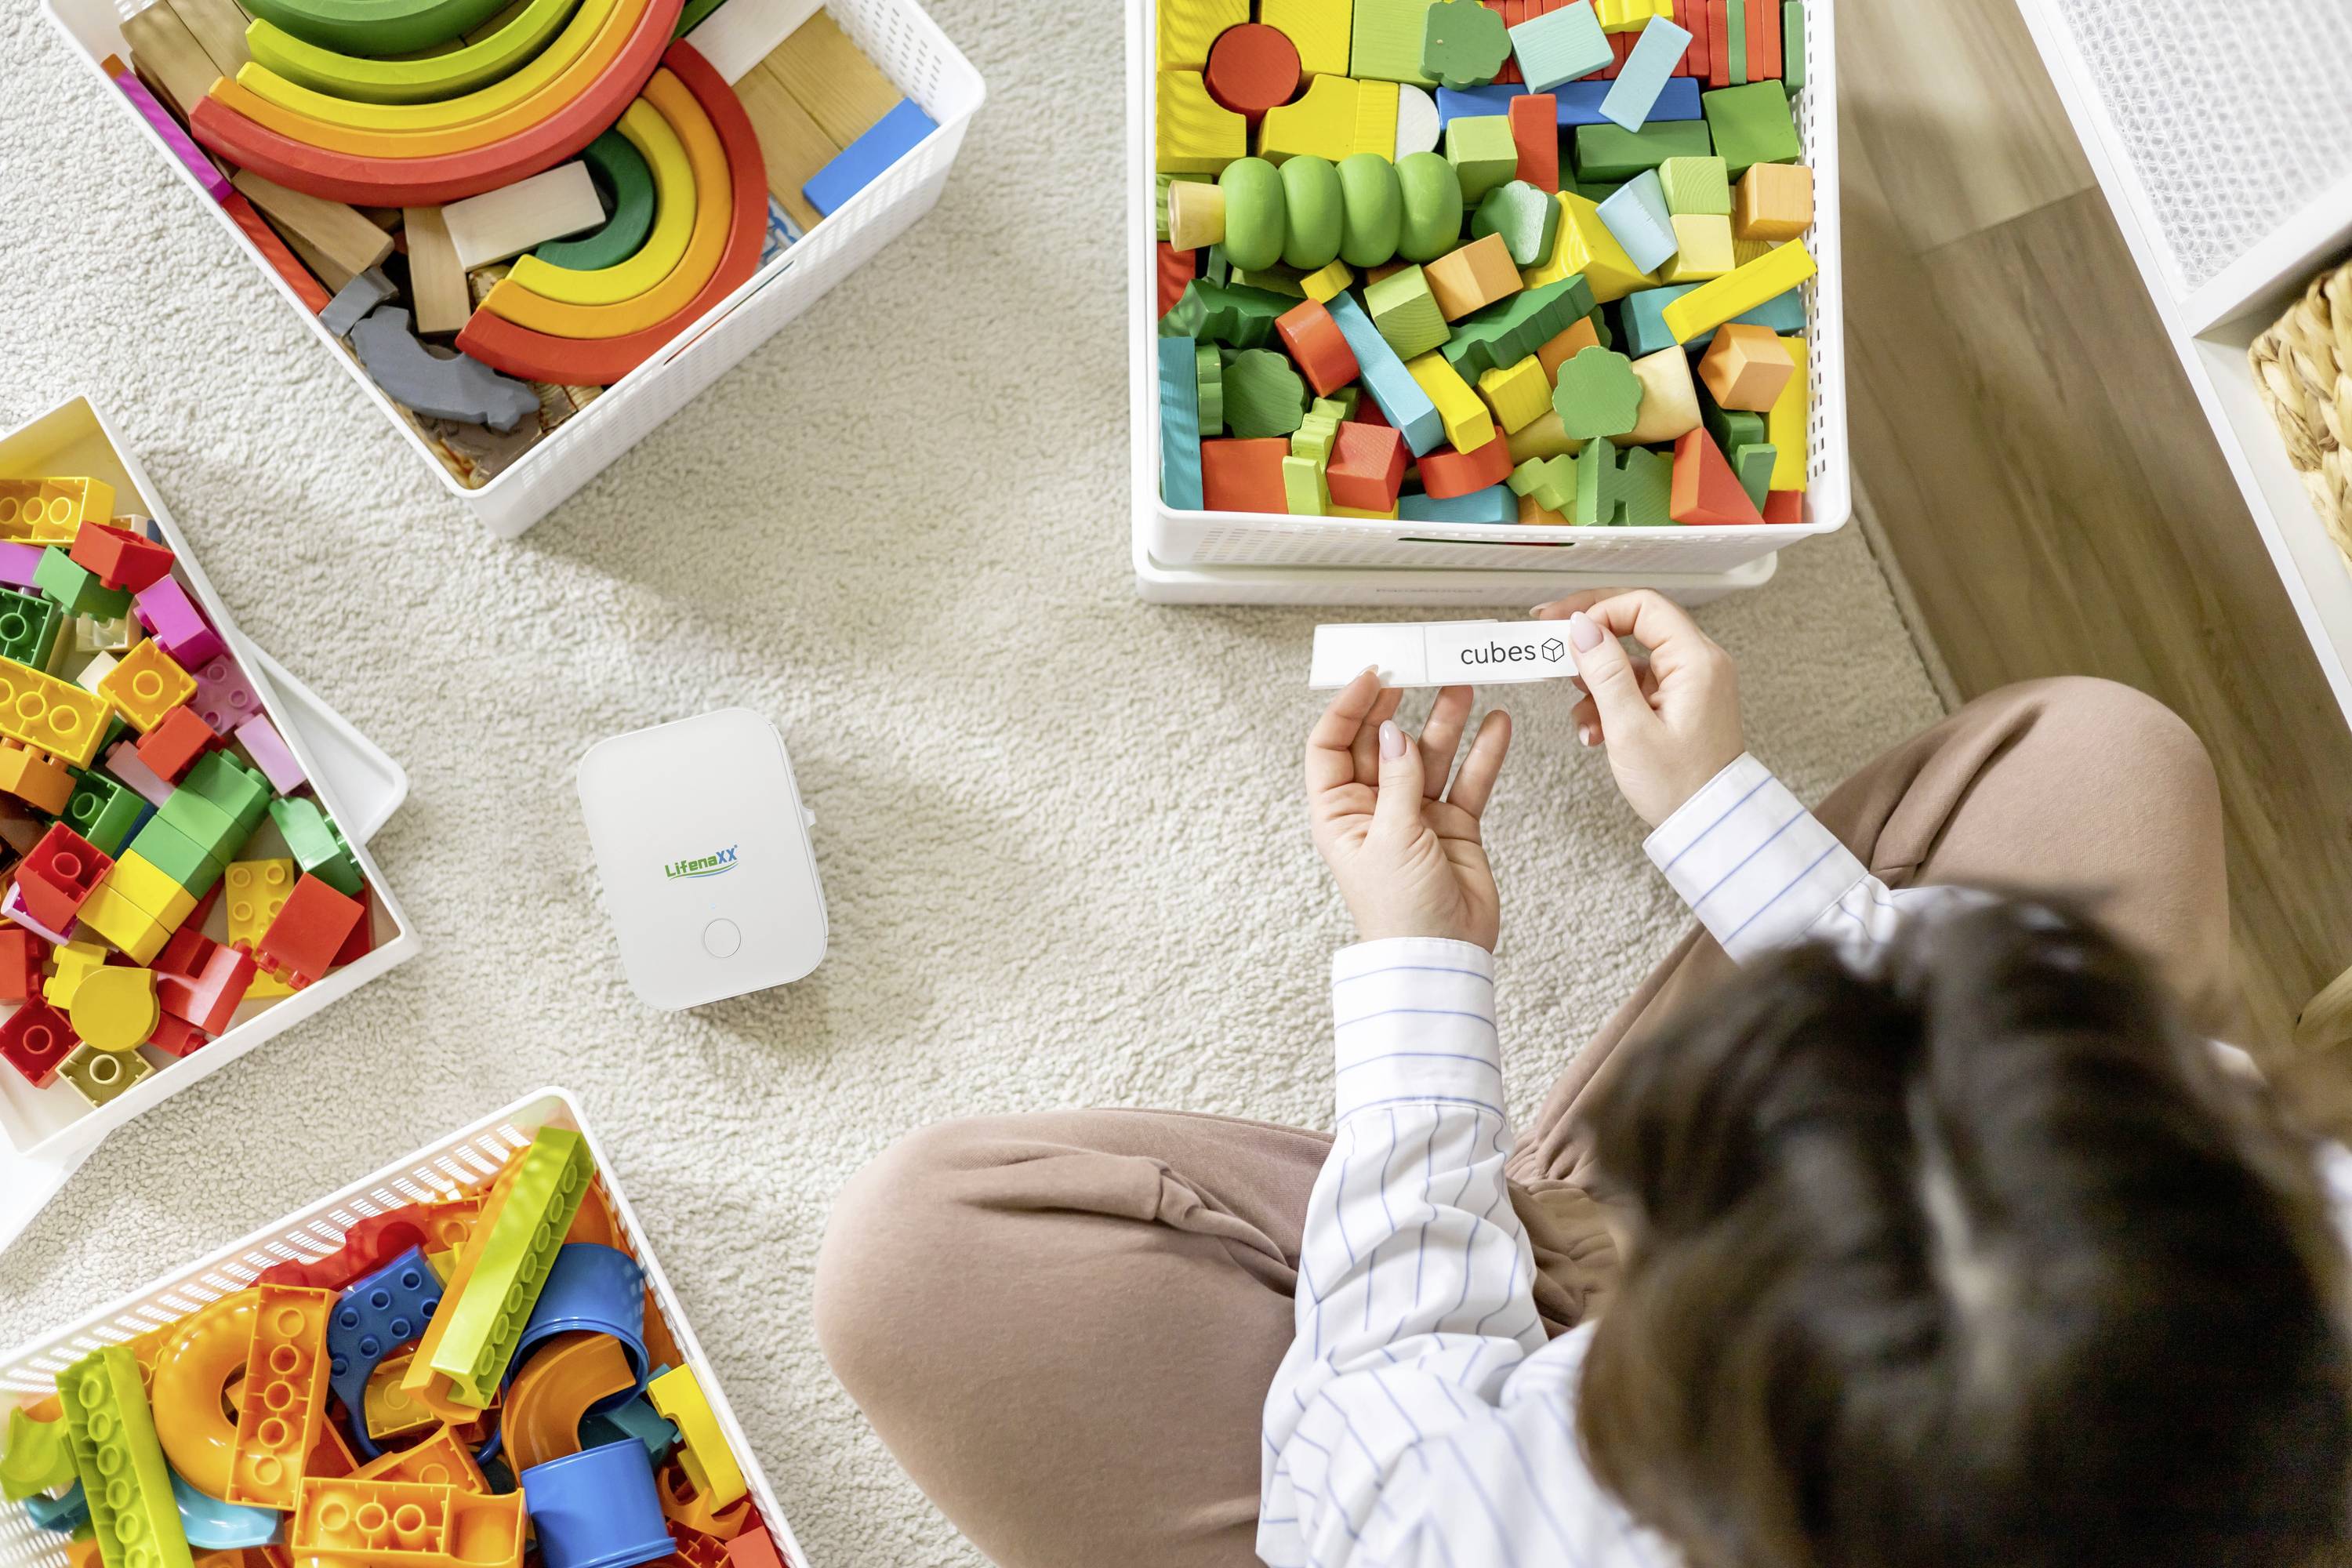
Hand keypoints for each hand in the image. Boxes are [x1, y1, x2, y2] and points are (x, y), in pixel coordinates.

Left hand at [1305, 671, 1511, 948]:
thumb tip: (1394, 732)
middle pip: (1382, 741)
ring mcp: (1415, 814)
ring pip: (1428, 755)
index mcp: (1339, 812)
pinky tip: (1496, 723)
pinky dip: (1482, 752)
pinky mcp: (1453, 826)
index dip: (1348, 708)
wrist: (1441, 957)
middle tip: (1419, 667)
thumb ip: (1397, 782)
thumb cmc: (1399, 911)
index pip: (1333, 745)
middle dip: (1399, 703)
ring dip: (1445, 720)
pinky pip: (1467, 780)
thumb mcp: (1390, 839)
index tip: (1373, 675)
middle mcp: (1374, 808)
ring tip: (1463, 684)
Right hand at [1533, 589, 1743, 827]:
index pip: (1643, 606)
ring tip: (1581, 713)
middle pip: (1636, 624)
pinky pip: (1639, 685)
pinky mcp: (1681, 702)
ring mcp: (1691, 683)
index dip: (1597, 608)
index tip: (1560, 625)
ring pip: (1632, 659)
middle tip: (1552, 644)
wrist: (1708, 826)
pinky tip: (1596, 729)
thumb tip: (1582, 628)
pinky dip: (1612, 701)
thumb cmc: (1680, 786)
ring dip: (1597, 680)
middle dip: (1591, 638)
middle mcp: (1699, 663)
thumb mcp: (1630, 730)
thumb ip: (1605, 673)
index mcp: (1696, 661)